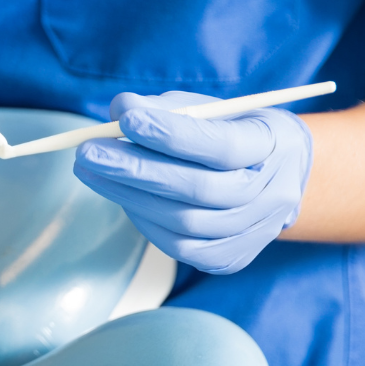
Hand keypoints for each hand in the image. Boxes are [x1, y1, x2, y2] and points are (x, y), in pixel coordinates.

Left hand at [73, 91, 314, 274]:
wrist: (277, 177)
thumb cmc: (234, 132)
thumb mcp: (210, 108)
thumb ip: (167, 107)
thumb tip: (120, 108)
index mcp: (274, 146)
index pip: (222, 146)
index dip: (172, 134)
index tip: (126, 119)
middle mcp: (272, 194)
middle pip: (200, 190)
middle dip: (137, 171)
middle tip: (87, 153)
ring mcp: (255, 232)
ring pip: (185, 223)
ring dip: (130, 196)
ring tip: (92, 171)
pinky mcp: (232, 258)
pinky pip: (180, 247)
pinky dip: (144, 221)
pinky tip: (123, 197)